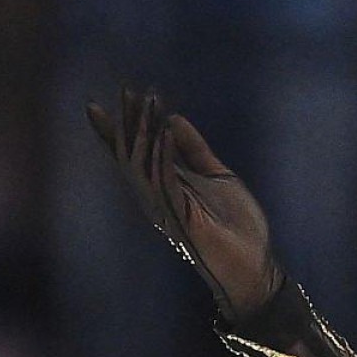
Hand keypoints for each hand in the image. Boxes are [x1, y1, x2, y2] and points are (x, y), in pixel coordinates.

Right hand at [85, 83, 284, 321]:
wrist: (255, 265)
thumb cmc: (237, 227)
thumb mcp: (217, 177)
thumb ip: (195, 150)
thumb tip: (174, 118)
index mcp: (163, 187)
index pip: (133, 154)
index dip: (116, 129)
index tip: (102, 102)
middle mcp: (156, 197)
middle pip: (131, 154)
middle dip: (128, 121)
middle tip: (126, 90)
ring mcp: (165, 208)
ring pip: (142, 164)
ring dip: (145, 131)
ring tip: (148, 102)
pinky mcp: (181, 216)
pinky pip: (165, 179)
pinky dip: (164, 153)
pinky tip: (165, 130)